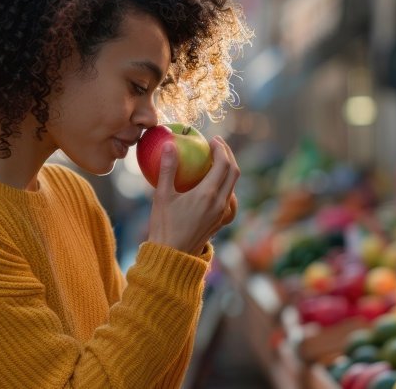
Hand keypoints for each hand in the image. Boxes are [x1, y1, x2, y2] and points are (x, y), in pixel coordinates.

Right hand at [147, 136, 239, 254]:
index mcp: (207, 194)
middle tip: (217, 145)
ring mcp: (222, 214)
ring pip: (233, 186)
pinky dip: (228, 189)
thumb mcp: (162, 196)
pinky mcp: (220, 222)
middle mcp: (220, 203)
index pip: (223, 163)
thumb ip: (167, 169)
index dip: (221, 148)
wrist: (172, 256)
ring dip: (228, 170)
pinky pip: (231, 202)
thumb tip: (170, 144)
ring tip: (216, 162)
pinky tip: (218, 188)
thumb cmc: (164, 226)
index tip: (213, 139)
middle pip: (233, 172)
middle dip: (228, 155)